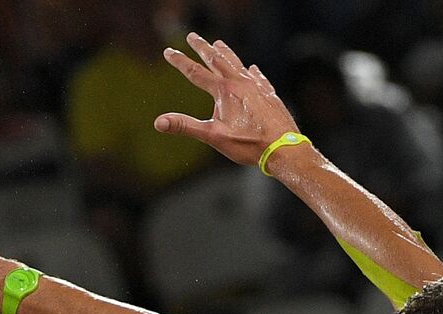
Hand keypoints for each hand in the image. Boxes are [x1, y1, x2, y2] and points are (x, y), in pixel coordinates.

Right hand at [155, 33, 299, 167]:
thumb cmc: (248, 144)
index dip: (180, 61)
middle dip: (203, 48)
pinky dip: (251, 71)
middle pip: (217, 60)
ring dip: (226, 53)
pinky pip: (258, 77)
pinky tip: (252, 69)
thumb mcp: (213, 136)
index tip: (168, 51)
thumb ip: (185, 126)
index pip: (196, 72)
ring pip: (238, 64)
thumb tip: (159, 122)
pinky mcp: (269, 95)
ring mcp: (256, 87)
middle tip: (193, 36)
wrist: (283, 148)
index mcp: (224, 91)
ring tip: (219, 43)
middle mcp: (240, 83)